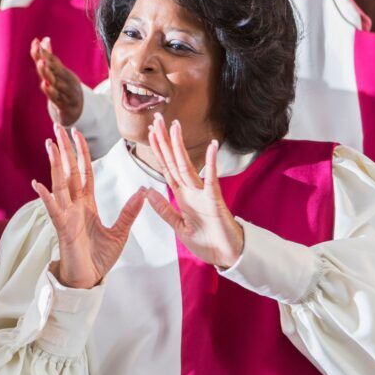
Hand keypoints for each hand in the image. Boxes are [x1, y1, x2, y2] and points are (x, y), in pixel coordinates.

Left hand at [31, 36, 84, 125]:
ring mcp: (66, 91)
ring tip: (41, 63)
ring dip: (48, 72)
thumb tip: (43, 39)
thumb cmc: (65, 88)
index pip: (52, 59)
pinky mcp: (65, 104)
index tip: (35, 41)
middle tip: (38, 49)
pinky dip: (51, 91)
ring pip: (56, 81)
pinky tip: (45, 84)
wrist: (79, 109)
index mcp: (62, 71)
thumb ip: (49, 57)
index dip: (43, 51)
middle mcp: (65, 80)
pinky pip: (57, 97)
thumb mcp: (59, 73)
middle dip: (46, 58)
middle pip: (54, 68)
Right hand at [35, 124, 145, 288]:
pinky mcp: (62, 227)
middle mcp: (74, 205)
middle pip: (69, 171)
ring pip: (59, 183)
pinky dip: (45, 197)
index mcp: (87, 204)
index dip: (81, 152)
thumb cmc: (99, 258)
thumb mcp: (120, 233)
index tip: (77, 133)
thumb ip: (129, 212)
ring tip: (50, 144)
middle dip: (64, 149)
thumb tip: (144, 191)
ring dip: (54, 163)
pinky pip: (52, 209)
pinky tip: (37, 184)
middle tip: (58, 126)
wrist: (89, 280)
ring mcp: (66, 214)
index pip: (84, 172)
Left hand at [144, 113, 243, 267]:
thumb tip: (147, 191)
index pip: (166, 167)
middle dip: (164, 140)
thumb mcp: (178, 226)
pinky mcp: (215, 199)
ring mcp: (202, 192)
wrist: (226, 256)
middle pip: (173, 160)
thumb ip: (164, 210)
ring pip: (187, 165)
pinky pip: (212, 179)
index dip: (158, 150)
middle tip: (157, 118)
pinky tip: (212, 146)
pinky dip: (211, 163)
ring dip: (179, 146)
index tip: (150, 131)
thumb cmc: (206, 241)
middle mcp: (190, 189)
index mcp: (182, 195)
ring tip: (174, 126)